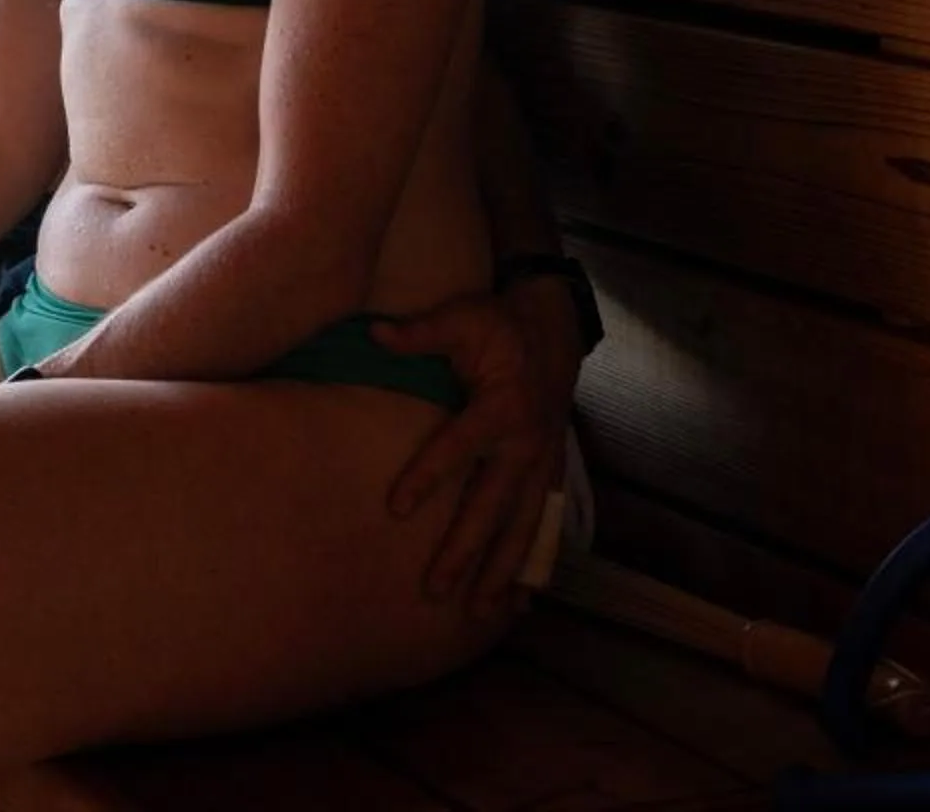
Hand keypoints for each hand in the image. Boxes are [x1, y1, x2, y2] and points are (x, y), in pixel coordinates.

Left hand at [373, 280, 583, 614]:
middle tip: (435, 590)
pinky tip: (519, 602)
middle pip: (492, 506)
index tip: (396, 508)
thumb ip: (420, 332)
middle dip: (465, 551)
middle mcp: (526, 444)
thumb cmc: (499, 323)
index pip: (457, 448)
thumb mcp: (462, 317)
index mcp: (501, 408)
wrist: (554, 325)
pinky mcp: (551, 472)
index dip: (427, 477)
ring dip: (501, 571)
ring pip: (522, 527)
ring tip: (479, 612)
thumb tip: (375, 334)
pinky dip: (533, 564)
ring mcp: (542, 463)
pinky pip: (543, 525)